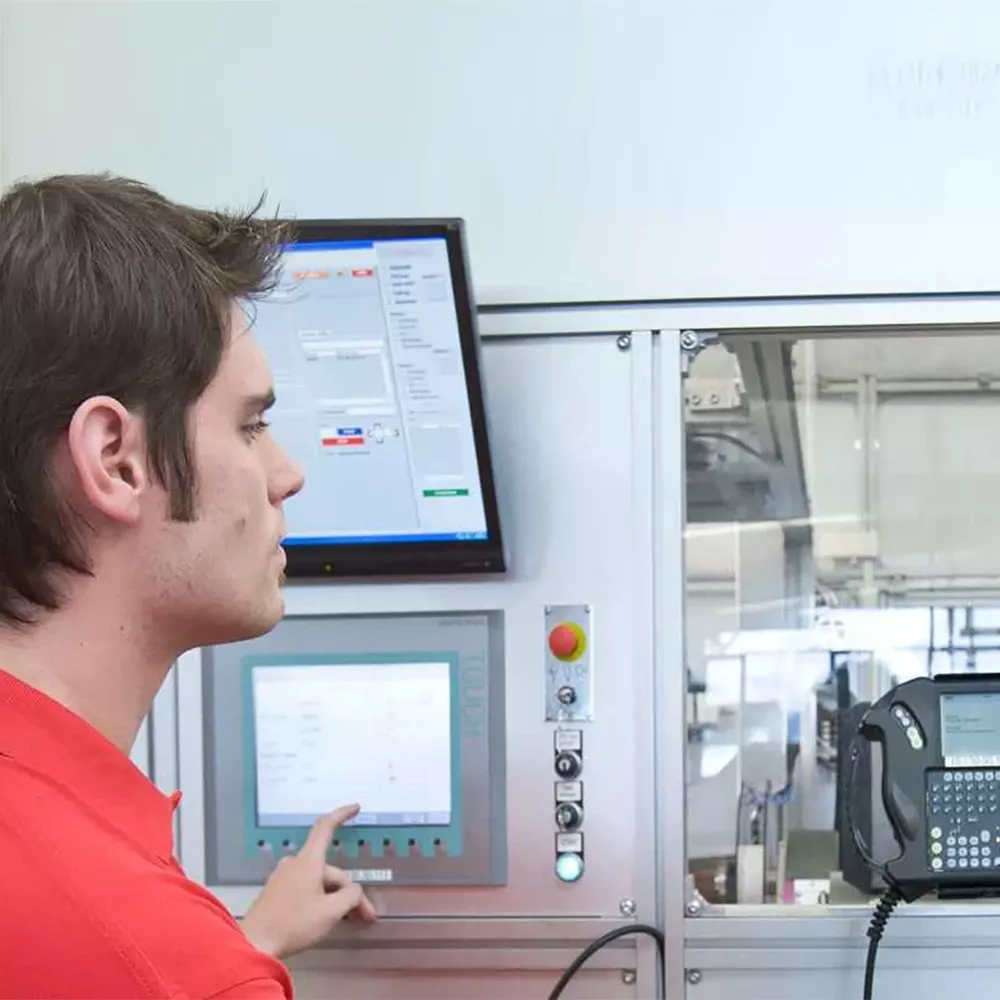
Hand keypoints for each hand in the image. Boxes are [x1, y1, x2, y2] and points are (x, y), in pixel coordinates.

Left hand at [241, 804, 377, 959]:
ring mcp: (284, 877)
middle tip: (364, 915)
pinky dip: (319, 900)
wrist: (254, 944)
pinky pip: (305, 888)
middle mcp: (295, 864)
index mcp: (308, 861)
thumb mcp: (330, 912)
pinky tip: (324, 918)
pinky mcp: (277, 892)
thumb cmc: (292, 924)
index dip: (342, 814)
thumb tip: (355, 891)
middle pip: (330, 869)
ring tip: (346, 921)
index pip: (326, 827)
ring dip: (334, 898)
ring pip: (318, 881)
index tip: (355, 808)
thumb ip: (350, 897)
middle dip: (348, 891)